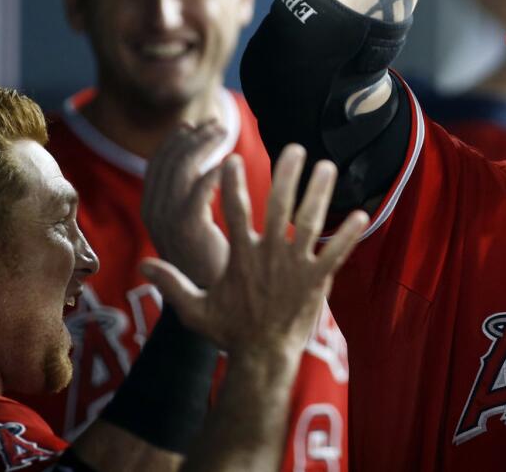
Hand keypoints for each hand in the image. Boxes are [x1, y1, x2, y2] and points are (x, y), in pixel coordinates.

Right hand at [141, 145, 367, 355]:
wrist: (262, 358)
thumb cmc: (230, 332)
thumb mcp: (195, 309)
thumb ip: (171, 283)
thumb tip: (142, 265)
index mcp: (241, 257)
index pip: (234, 212)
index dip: (232, 183)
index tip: (232, 157)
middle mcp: (269, 256)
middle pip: (279, 206)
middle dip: (287, 175)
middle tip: (295, 148)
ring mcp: (295, 267)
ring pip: (309, 222)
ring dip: (319, 192)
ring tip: (328, 166)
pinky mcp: (316, 281)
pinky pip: (336, 253)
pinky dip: (349, 235)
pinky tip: (363, 214)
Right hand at [142, 121, 228, 286]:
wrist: (217, 307)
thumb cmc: (212, 263)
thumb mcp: (193, 225)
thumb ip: (191, 197)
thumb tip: (201, 160)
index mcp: (152, 210)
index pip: (158, 164)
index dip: (175, 141)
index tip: (195, 124)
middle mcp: (154, 213)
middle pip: (168, 161)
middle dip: (191, 137)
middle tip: (216, 123)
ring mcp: (168, 221)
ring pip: (181, 170)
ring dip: (202, 146)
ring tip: (224, 132)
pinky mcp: (188, 230)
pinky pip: (198, 191)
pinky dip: (212, 172)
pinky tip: (228, 161)